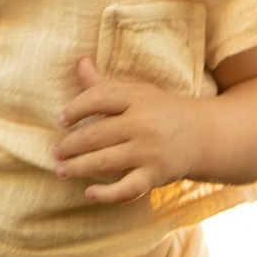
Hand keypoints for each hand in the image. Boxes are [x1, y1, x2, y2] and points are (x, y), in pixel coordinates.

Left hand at [53, 58, 200, 204]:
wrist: (201, 135)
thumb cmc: (158, 111)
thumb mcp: (136, 93)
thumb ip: (104, 84)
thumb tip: (80, 62)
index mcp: (137, 99)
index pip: (98, 99)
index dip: (75, 109)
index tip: (61, 120)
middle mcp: (143, 124)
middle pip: (96, 134)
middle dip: (70, 145)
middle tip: (55, 151)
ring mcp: (149, 152)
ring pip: (105, 162)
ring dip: (77, 167)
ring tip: (60, 170)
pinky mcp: (154, 176)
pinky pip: (126, 189)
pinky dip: (106, 194)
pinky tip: (89, 193)